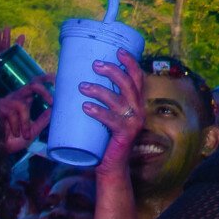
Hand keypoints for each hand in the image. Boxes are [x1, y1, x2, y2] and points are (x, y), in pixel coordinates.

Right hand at [0, 78, 53, 153]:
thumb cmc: (11, 141)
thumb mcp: (31, 132)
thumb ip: (41, 121)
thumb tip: (53, 110)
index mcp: (25, 101)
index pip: (36, 84)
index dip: (46, 79)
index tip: (57, 79)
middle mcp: (17, 99)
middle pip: (32, 85)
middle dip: (43, 90)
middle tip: (52, 101)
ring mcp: (7, 102)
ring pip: (22, 105)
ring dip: (25, 122)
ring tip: (25, 135)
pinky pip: (12, 113)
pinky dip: (16, 126)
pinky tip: (14, 133)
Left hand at [80, 50, 145, 176]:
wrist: (111, 167)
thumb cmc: (105, 140)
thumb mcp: (108, 117)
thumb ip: (102, 103)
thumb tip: (79, 83)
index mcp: (137, 104)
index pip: (138, 78)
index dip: (131, 63)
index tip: (118, 51)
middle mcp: (139, 111)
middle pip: (129, 84)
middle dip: (113, 71)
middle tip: (96, 65)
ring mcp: (133, 123)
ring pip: (118, 99)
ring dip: (100, 90)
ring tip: (82, 86)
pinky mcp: (125, 134)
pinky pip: (111, 119)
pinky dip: (98, 111)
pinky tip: (86, 106)